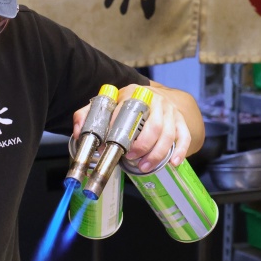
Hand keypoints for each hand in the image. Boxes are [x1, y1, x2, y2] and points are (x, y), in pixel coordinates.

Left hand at [72, 84, 192, 172]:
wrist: (156, 98)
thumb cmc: (127, 106)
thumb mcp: (106, 105)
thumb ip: (87, 115)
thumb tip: (77, 132)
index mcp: (132, 94)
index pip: (125, 111)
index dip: (116, 130)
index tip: (108, 146)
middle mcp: (154, 100)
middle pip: (152, 126)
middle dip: (141, 145)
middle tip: (130, 157)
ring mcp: (170, 111)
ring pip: (167, 134)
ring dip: (156, 154)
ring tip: (144, 166)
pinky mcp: (181, 121)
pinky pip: (183, 137)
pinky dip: (179, 151)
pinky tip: (172, 163)